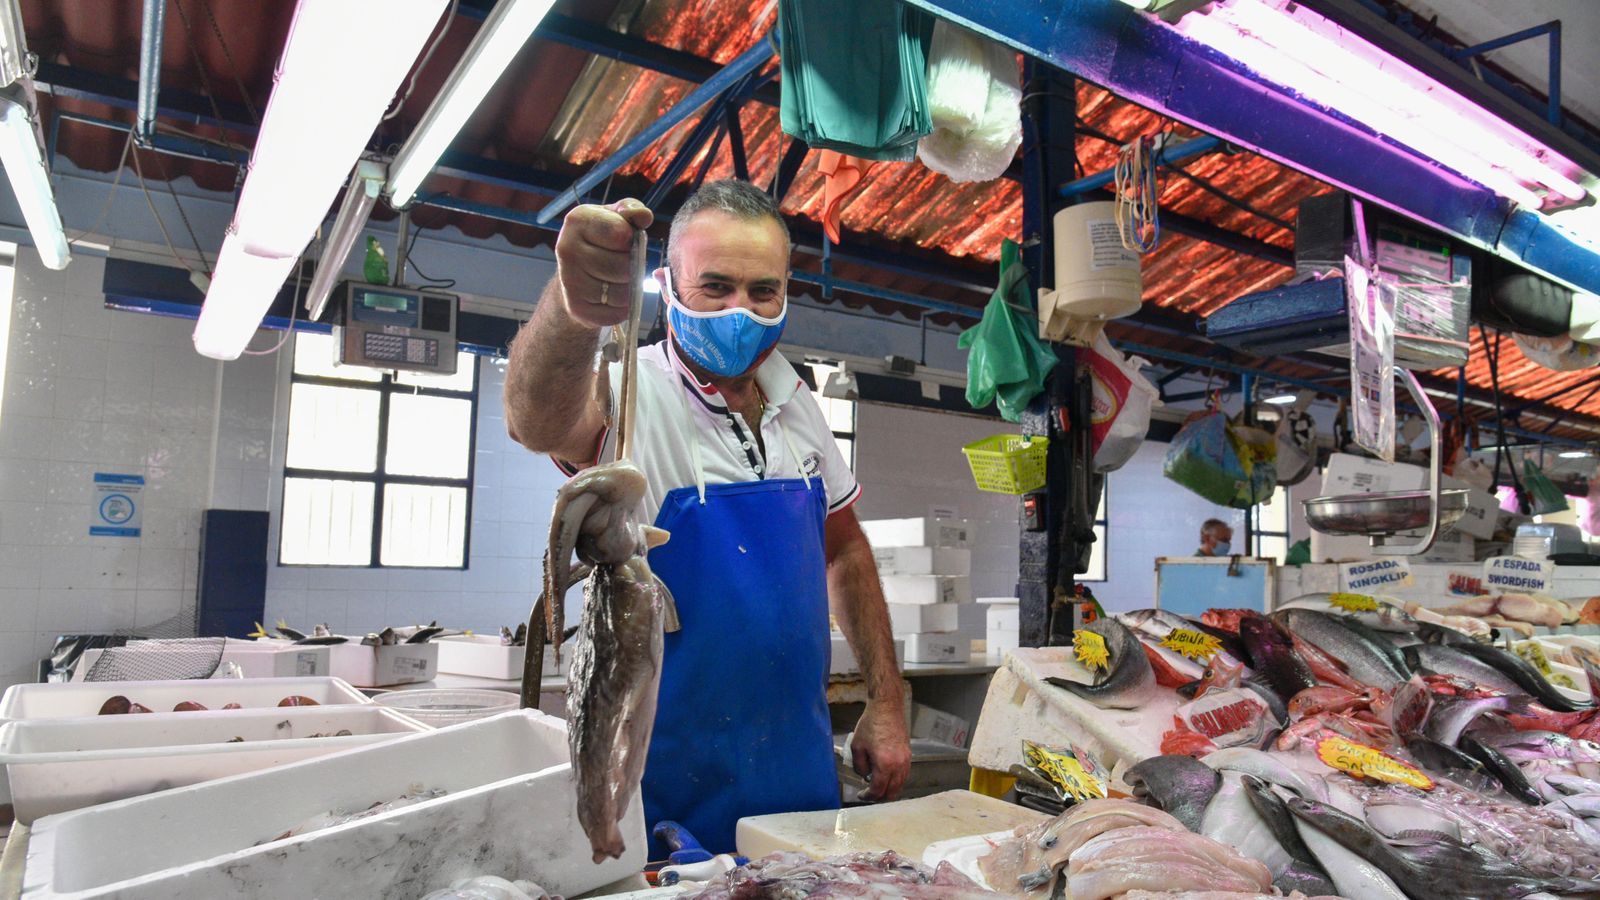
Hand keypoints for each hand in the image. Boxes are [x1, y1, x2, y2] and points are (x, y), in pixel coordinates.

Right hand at [554, 198, 654, 328]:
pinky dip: (621, 308)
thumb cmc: (602, 240)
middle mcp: (567, 249)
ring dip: (629, 288)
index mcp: (578, 220)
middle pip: (623, 266)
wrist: (576, 272)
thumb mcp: (616, 217)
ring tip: (618, 279)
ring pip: (622, 292)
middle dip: (632, 266)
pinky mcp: (576, 308)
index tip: (623, 240)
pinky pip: (616, 313)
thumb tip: (643, 217)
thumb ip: (632, 210)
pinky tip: (611, 296)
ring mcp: (569, 280)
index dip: (630, 239)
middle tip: (622, 263)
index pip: (621, 234)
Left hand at [851, 697, 910, 801]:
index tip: (861, 795)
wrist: (887, 708)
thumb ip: (860, 767)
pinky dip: (895, 781)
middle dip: (880, 797)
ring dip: (889, 789)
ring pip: (900, 785)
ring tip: (877, 786)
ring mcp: (906, 760)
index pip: (878, 790)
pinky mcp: (909, 755)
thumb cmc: (871, 724)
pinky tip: (886, 777)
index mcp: (885, 764)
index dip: (868, 796)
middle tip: (869, 794)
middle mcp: (898, 765)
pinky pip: (904, 775)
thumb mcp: (857, 747)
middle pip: (892, 792)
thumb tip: (865, 776)